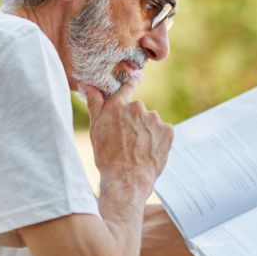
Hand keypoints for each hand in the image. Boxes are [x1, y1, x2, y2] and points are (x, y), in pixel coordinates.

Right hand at [82, 73, 173, 196]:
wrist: (126, 179)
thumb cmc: (107, 156)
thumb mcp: (95, 128)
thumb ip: (94, 103)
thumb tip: (87, 84)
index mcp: (118, 105)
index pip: (128, 85)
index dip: (133, 80)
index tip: (138, 76)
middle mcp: (138, 108)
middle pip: (138, 110)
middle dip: (135, 121)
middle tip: (127, 140)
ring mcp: (154, 119)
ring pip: (151, 122)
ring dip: (147, 131)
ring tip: (138, 149)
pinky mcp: (168, 131)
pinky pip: (163, 132)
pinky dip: (158, 140)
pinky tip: (149, 151)